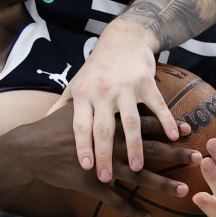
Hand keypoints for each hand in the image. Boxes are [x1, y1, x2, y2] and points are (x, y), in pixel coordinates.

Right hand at [22, 104, 198, 216]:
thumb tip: (108, 91)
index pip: (144, 122)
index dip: (166, 125)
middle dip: (174, 153)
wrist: (29, 148)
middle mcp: (110, 144)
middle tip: (196, 157)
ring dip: (162, 184)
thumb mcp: (76, 106)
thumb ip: (95, 102)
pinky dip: (131, 210)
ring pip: (138, 177)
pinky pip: (115, 201)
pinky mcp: (91, 184)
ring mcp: (102, 166)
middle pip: (149, 148)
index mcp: (109, 123)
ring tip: (183, 190)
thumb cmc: (52, 126)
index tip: (186, 129)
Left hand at [46, 23, 178, 182]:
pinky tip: (173, 138)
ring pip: (131, 121)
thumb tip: (42, 124)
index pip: (80, 125)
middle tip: (106, 177)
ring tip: (138, 168)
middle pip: (103, 128)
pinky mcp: (146, 81)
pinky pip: (157, 105)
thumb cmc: (97, 68)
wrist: (123, 39)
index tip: (84, 167)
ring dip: (134, 146)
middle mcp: (102, 91)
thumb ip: (61, 105)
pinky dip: (166, 121)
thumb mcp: (75, 83)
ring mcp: (125, 86)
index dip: (82, 146)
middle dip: (104, 154)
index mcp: (83, 94)